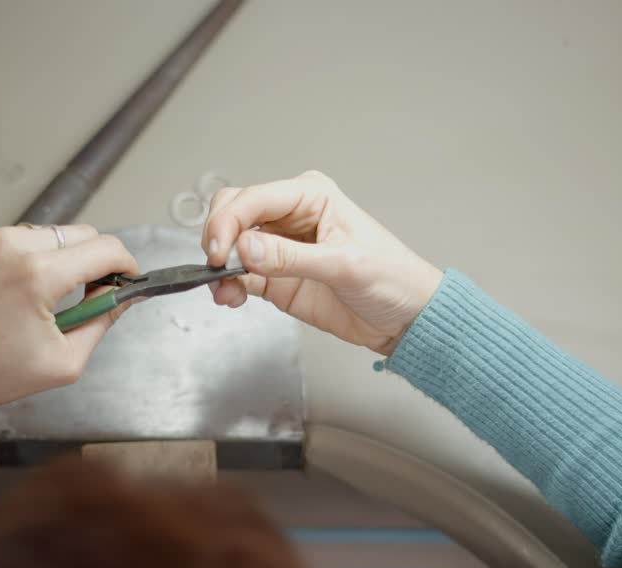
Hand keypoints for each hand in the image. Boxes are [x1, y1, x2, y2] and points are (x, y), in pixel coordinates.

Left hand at [0, 224, 138, 425]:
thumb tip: (124, 295)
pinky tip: (10, 290)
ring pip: (47, 233)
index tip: (127, 278)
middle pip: (80, 234)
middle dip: (92, 262)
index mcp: (37, 275)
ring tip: (40, 299)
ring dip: (56, 259)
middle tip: (87, 295)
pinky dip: (22, 258)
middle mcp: (9, 245)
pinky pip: (12, 237)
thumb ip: (103, 321)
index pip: (106, 249)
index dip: (126, 264)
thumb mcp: (63, 362)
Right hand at [202, 171, 442, 355]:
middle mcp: (290, 216)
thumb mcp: (344, 266)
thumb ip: (291, 257)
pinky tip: (232, 297)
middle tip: (217, 266)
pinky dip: (228, 286)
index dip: (229, 222)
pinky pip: (239, 275)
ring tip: (225, 291)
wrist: (404, 318)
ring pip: (231, 245)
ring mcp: (279, 247)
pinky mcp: (275, 277)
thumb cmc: (392, 278)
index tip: (219, 251)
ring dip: (219, 266)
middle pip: (234, 212)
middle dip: (219, 237)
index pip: (254, 198)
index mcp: (310, 196)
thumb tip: (246, 247)